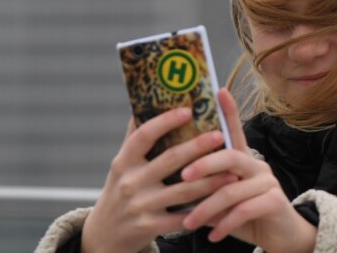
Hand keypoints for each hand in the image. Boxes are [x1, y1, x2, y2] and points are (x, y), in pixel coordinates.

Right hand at [81, 107, 235, 252]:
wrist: (104, 235)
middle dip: (198, 147)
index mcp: (124, 161)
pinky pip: (183, 218)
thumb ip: (135, 136)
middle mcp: (131, 182)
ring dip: (211, 181)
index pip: (144, 135)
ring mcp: (141, 206)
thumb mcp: (122, 164)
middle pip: (170, 160)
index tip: (188, 110)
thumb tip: (147, 100)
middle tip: (221, 135)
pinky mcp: (151, 227)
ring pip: (183, 190)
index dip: (166, 121)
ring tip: (232, 171)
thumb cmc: (120, 190)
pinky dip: (204, 210)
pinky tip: (221, 202)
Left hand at [179, 89, 316, 252]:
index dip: (229, 110)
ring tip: (189, 222)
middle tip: (182, 177)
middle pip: (230, 156)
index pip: (236, 129)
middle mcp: (256, 165)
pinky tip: (212, 235)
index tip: (218, 90)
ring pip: (232, 189)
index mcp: (243, 159)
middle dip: (204, 164)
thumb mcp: (225, 199)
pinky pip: (244, 210)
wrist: (282, 237)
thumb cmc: (246, 215)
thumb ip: (208, 187)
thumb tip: (175, 183)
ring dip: (207, 208)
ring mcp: (267, 182)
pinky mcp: (274, 201)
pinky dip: (225, 224)